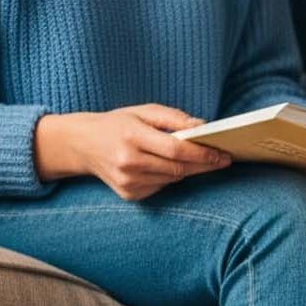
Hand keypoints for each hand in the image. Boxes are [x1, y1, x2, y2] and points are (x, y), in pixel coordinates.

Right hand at [34, 107, 231, 200]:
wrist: (82, 144)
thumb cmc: (117, 124)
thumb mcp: (143, 111)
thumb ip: (174, 117)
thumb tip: (202, 126)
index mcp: (132, 137)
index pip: (176, 149)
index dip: (203, 153)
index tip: (223, 154)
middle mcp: (129, 162)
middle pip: (178, 168)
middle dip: (203, 164)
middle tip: (223, 159)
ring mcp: (128, 182)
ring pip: (172, 179)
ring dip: (186, 169)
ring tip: (197, 158)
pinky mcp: (129, 194)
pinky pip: (161, 186)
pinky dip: (168, 177)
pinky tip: (164, 166)